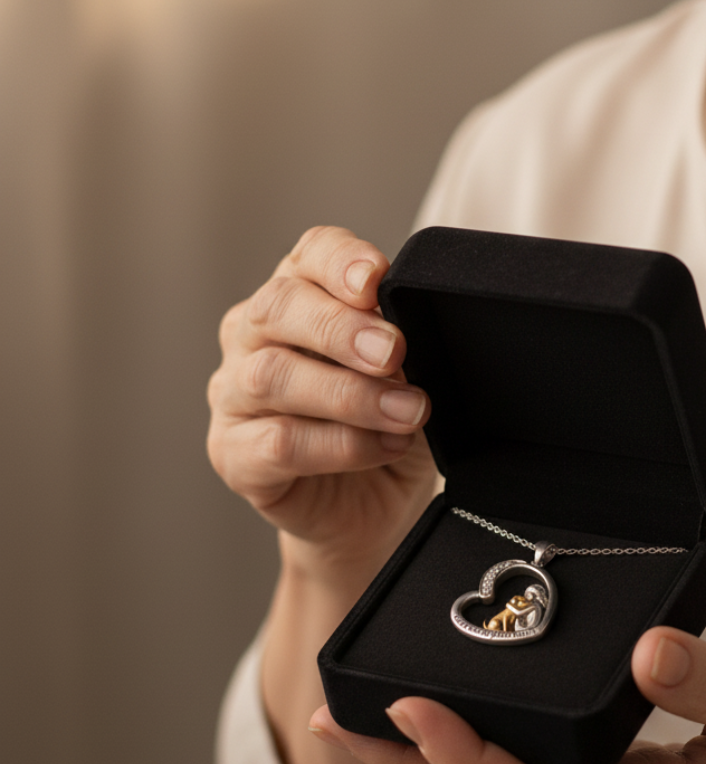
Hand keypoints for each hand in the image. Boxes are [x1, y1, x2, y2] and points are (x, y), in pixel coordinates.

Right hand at [207, 226, 436, 585]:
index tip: (377, 279)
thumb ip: (402, 343)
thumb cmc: (387, 424)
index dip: (341, 261)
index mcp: (300, 297)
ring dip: (349, 394)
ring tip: (407, 412)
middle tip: (395, 352)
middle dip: (341, 328)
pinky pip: (277, 443)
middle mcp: (254, 336)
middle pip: (278, 307)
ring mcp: (234, 395)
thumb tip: (413, 329)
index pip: (310, 255)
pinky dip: (339, 445)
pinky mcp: (234, 454)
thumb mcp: (409, 374)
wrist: (373, 508)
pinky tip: (383, 447)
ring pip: (272, 376)